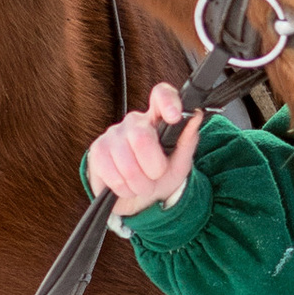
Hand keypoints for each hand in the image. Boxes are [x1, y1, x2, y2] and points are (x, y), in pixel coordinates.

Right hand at [84, 81, 202, 216]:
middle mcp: (133, 122)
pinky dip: (123, 188)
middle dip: (152, 168)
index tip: (174, 117)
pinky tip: (125, 186)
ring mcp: (112, 134)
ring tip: (140, 184)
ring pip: (127, 163)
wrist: (139, 200)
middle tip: (154, 177)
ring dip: (139, 184)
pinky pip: (112, 175)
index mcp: (157, 118)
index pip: (161, 95)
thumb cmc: (160, 177)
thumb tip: (196, 115)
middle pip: (142, 137)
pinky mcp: (97, 151)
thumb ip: (188, 140)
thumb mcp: (180, 163)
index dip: (167, 101)